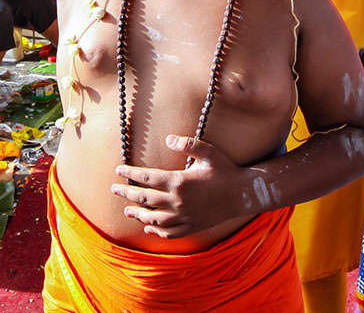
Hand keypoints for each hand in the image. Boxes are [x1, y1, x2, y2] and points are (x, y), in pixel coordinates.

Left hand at [111, 136, 247, 237]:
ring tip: (127, 209)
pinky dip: (155, 230)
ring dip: (137, 213)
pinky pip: (168, 232)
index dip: (131, 174)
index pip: (148, 178)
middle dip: (127, 193)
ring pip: (153, 218)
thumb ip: (188, 144)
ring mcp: (184, 217)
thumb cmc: (225, 170)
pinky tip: (148, 226)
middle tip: (114, 189)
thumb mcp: (208, 152)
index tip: (119, 170)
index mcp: (179, 182)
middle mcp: (178, 202)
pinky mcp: (191, 227)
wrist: (243, 194)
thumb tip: (168, 139)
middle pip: (145, 198)